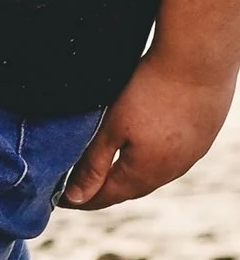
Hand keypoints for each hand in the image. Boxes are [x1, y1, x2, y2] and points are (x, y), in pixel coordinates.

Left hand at [62, 48, 239, 208]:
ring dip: (128, 175)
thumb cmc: (151, 90)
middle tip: (78, 185)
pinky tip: (142, 148)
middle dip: (103, 189)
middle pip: (130, 188)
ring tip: (107, 169)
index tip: (59, 198)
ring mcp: (189, 156)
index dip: (82, 199)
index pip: (107, 197)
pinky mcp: (200, 139)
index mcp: (146, 173)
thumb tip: (75, 197)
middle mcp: (171, 171)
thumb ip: (94, 164)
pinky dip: (149, 160)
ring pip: (152, 174)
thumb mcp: (113, 127)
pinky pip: (169, 159)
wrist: (199, 60)